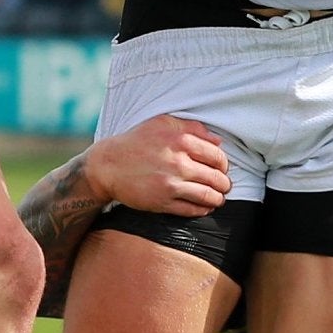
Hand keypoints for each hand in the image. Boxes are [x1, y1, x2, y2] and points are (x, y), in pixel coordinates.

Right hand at [85, 115, 231, 218]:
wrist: (108, 165)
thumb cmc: (136, 141)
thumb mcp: (163, 123)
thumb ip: (192, 127)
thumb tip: (218, 142)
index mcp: (181, 140)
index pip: (217, 157)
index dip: (224, 165)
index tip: (222, 169)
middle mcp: (178, 162)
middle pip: (216, 178)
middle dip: (224, 184)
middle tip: (224, 186)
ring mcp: (171, 184)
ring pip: (207, 195)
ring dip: (217, 199)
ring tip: (218, 198)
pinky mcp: (162, 202)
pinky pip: (191, 209)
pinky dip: (203, 210)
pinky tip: (205, 207)